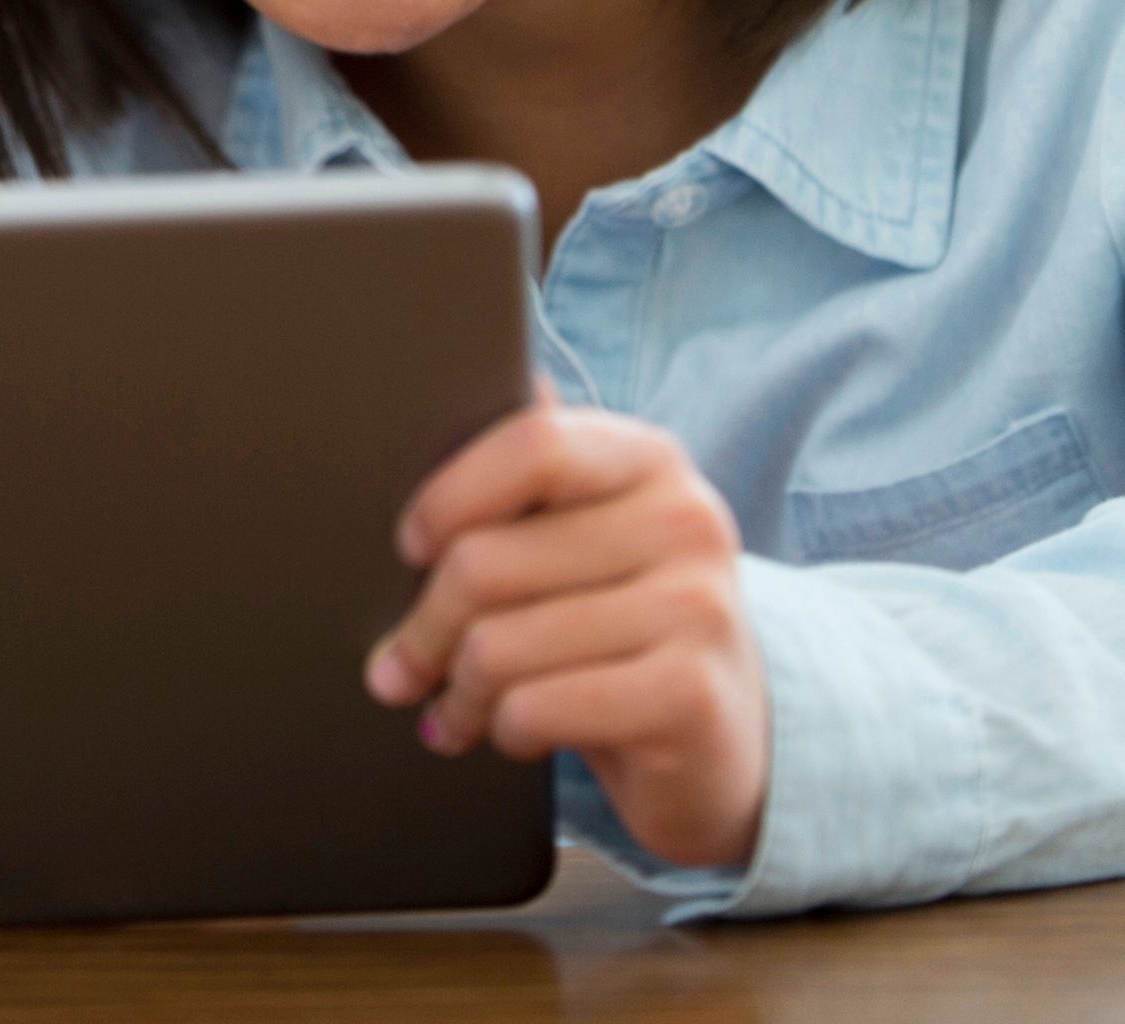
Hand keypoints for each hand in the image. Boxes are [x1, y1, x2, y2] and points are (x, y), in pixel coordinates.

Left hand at [365, 398, 770, 874]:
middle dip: (423, 629)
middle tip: (401, 669)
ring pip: (497, 645)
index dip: (448, 497)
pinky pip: (536, 707)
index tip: (411, 548)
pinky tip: (516, 733)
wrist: (722, 739)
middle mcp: (685, 522)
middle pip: (486, 561)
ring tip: (458, 710)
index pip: (532, 444)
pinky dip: (505, 730)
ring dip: (459, 693)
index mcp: (651, 460)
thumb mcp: (588, 538)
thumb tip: (484, 384)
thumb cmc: (624, 628)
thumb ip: (540, 469)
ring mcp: (696, 608)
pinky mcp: (688, 696)